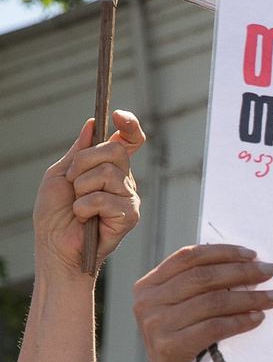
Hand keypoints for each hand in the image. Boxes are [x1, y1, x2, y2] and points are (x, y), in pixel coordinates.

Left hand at [35, 113, 142, 277]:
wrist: (54, 246)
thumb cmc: (54, 214)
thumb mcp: (60, 173)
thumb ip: (78, 150)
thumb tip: (93, 124)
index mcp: (109, 168)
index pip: (129, 141)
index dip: (129, 125)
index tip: (116, 115)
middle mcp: (124, 181)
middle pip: (115, 151)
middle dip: (84, 162)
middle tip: (72, 181)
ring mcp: (129, 199)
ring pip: (108, 174)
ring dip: (81, 188)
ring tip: (77, 205)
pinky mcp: (129, 217)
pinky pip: (104, 198)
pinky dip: (84, 207)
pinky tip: (84, 218)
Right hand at [135, 245, 272, 361]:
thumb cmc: (191, 350)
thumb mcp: (187, 313)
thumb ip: (201, 289)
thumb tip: (247, 262)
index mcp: (148, 287)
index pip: (188, 258)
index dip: (223, 252)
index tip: (253, 254)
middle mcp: (146, 302)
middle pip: (202, 277)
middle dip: (242, 272)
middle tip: (272, 271)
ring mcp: (154, 325)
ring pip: (211, 301)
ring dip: (249, 297)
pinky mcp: (167, 348)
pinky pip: (213, 327)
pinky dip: (240, 321)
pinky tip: (259, 319)